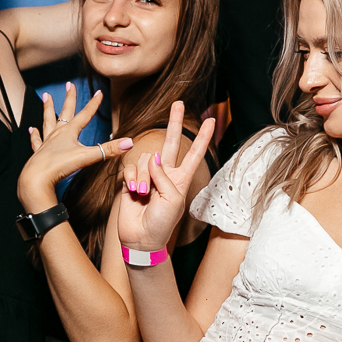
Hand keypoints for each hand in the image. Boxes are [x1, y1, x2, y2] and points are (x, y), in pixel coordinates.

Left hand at [16, 81, 132, 209]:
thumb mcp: (87, 156)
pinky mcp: (38, 154)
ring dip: (47, 109)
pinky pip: (37, 141)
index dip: (93, 104)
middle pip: (64, 112)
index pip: (85, 115)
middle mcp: (57, 134)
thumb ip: (108, 150)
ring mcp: (46, 143)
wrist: (37, 178)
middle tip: (69, 84)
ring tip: (45, 97)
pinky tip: (32, 130)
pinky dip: (35, 135)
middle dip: (69, 98)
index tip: (98, 92)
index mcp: (69, 132)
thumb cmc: (60, 165)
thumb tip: (129, 142)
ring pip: (47, 121)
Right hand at [116, 102, 214, 253]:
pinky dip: (131, 179)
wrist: (141, 239)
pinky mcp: (130, 180)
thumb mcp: (172, 200)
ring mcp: (147, 176)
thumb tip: (153, 156)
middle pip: (170, 142)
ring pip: (145, 159)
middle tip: (178, 102)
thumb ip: (164, 176)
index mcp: (181, 179)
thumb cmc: (162, 223)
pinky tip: (133, 192)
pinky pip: (130, 169)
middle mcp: (165, 174)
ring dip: (143, 176)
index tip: (211, 120)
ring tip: (143, 194)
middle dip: (173, 122)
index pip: (194, 154)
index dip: (202, 138)